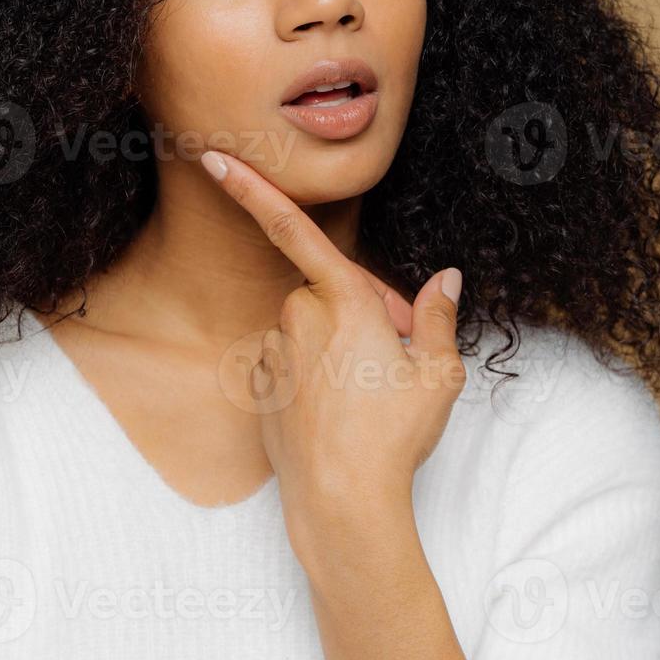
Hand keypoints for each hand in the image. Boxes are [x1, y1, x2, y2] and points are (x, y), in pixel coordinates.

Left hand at [199, 149, 467, 539]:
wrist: (342, 500)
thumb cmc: (394, 435)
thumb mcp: (440, 373)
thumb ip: (438, 318)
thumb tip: (445, 281)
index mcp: (342, 299)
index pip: (293, 228)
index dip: (251, 188)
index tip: (214, 158)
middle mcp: (299, 317)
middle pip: (332, 291)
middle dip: (364, 310)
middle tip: (403, 352)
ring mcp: (275, 353)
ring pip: (311, 329)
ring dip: (340, 344)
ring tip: (373, 391)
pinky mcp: (261, 386)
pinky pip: (289, 362)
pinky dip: (312, 373)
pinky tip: (338, 409)